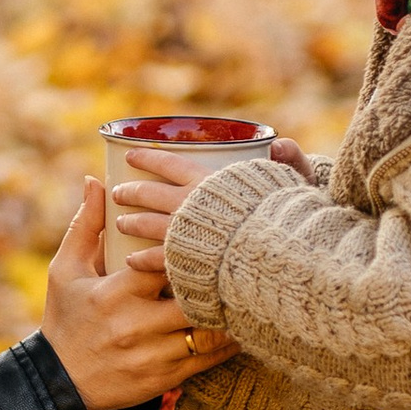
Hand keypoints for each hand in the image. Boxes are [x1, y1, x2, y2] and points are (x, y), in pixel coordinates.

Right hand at [42, 185, 236, 409]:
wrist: (58, 384)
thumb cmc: (64, 319)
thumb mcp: (65, 271)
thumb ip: (86, 226)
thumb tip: (95, 180)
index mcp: (115, 292)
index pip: (165, 261)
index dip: (190, 247)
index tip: (207, 234)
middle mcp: (135, 324)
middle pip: (194, 295)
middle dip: (216, 280)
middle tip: (238, 261)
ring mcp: (152, 354)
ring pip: (207, 329)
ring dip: (228, 312)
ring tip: (246, 292)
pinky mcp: (165, 377)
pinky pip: (207, 358)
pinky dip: (226, 343)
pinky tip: (238, 327)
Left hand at [106, 133, 306, 247]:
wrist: (276, 257)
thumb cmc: (286, 216)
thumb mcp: (292, 183)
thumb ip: (287, 163)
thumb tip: (280, 144)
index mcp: (206, 181)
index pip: (168, 163)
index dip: (147, 157)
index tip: (130, 155)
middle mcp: (186, 205)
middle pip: (148, 194)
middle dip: (130, 191)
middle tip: (118, 192)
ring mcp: (180, 236)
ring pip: (145, 225)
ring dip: (130, 222)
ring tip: (120, 224)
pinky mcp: (182, 264)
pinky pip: (153, 260)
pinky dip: (140, 259)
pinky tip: (132, 260)